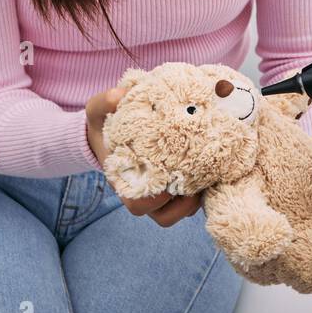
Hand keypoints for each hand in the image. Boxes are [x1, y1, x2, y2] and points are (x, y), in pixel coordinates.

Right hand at [85, 85, 202, 226]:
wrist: (112, 127)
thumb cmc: (105, 123)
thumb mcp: (98, 110)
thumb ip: (104, 102)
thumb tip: (119, 96)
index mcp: (125, 181)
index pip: (138, 205)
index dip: (155, 201)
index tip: (169, 180)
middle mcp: (144, 191)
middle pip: (165, 216)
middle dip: (183, 204)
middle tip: (199, 182)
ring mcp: (161, 191)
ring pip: (181, 212)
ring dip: (196, 200)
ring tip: (210, 177)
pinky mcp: (178, 183)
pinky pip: (191, 199)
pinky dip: (203, 190)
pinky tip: (213, 167)